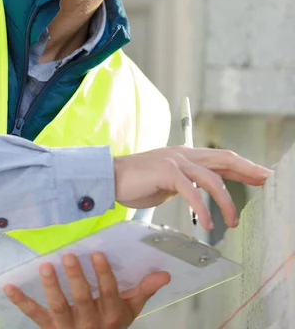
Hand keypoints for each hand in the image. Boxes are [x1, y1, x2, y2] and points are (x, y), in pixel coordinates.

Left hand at [4, 252, 169, 327]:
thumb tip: (165, 273)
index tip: (96, 253)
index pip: (108, 292)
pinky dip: (21, 302)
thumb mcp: (131, 311)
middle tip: (68, 255)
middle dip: (75, 278)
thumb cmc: (112, 326)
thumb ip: (144, 290)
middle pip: (82, 299)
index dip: (102, 274)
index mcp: (111, 316)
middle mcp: (90, 324)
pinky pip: (35, 316)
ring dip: (51, 288)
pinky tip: (9, 286)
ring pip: (59, 308)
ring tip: (45, 267)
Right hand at [114, 146, 271, 229]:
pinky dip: (202, 208)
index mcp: (186, 155)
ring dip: (225, 201)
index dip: (243, 166)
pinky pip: (191, 191)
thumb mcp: (169, 181)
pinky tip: (207, 223)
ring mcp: (175, 161)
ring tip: (232, 221)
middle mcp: (184, 154)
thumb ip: (187, 181)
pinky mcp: (166, 172)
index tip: (261, 175)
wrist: (110, 177)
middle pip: (224, 159)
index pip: (221, 158)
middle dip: (248, 170)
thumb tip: (203, 191)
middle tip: (266, 181)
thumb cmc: (138, 181)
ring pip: (212, 178)